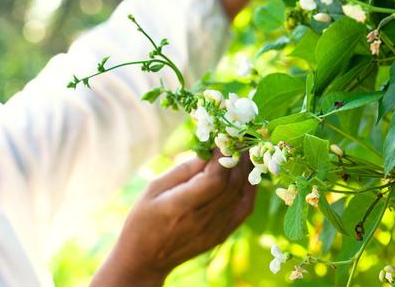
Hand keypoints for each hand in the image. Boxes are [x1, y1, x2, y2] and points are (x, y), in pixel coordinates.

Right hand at [90, 151, 255, 286]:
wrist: (145, 259)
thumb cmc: (143, 218)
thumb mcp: (154, 187)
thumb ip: (184, 169)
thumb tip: (210, 149)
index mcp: (180, 207)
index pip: (215, 179)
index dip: (224, 155)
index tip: (224, 135)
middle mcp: (202, 220)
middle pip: (232, 184)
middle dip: (238, 156)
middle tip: (237, 136)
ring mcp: (215, 230)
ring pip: (242, 194)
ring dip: (247, 168)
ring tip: (243, 149)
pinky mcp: (222, 234)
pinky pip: (245, 207)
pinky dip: (250, 187)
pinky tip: (248, 171)